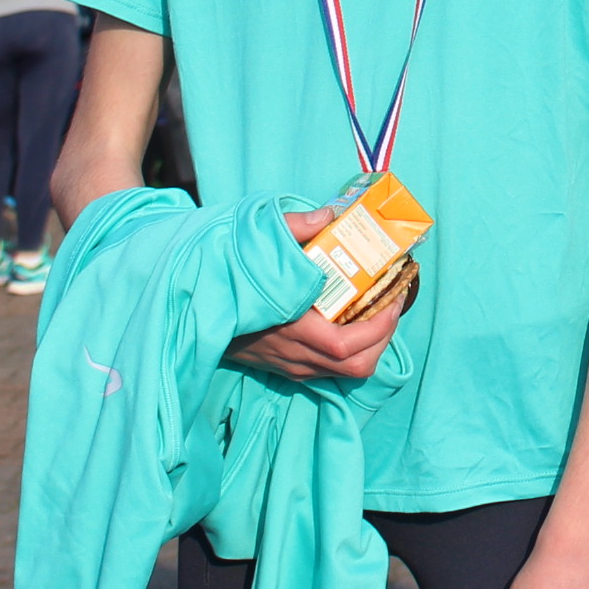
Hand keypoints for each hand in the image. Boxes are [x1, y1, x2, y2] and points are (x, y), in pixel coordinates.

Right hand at [225, 207, 407, 380]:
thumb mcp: (256, 245)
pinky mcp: (285, 367)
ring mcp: (290, 365)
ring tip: (380, 312)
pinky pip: (329, 369)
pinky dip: (351, 351)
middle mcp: (295, 355)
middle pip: (356, 367)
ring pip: (344, 373)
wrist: (193, 309)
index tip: (395, 297)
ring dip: (371, 347)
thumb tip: (329, 215)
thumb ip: (293, 229)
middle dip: (384, 339)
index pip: (348, 346)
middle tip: (393, 304)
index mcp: (294, 330)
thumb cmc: (226, 278)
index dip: (380, 328)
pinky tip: (351, 321)